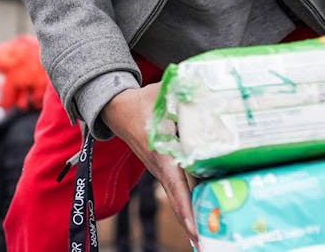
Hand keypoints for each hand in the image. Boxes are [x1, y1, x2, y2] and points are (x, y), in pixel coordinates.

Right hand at [100, 83, 197, 248]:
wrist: (119, 109)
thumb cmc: (143, 102)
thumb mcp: (162, 95)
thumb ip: (183, 94)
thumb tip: (206, 89)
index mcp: (161, 153)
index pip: (175, 184)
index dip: (186, 206)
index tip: (194, 228)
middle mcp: (160, 167)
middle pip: (177, 200)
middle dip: (190, 222)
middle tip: (205, 242)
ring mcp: (160, 170)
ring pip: (177, 197)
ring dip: (190, 216)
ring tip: (205, 236)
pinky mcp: (163, 169)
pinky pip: (176, 190)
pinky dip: (186, 204)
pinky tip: (199, 215)